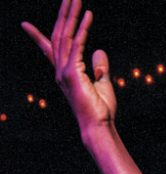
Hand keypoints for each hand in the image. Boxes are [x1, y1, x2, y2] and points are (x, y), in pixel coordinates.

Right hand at [21, 0, 116, 134]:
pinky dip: (83, 29)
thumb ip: (99, 67)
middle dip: (64, 15)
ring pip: (66, 35)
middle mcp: (60, 69)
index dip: (37, 36)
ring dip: (72, 15)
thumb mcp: (102, 83)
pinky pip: (78, 45)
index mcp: (65, 72)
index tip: (24, 25)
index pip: (49, 50)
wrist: (98, 127)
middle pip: (59, 35)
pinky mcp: (72, 73)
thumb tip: (99, 50)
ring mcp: (64, 70)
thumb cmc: (100, 110)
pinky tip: (88, 15)